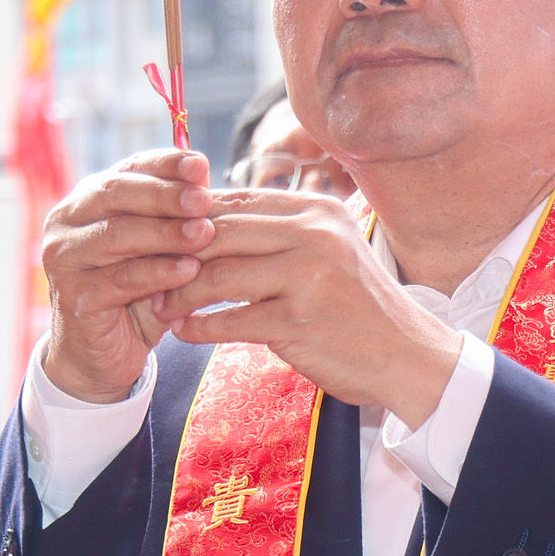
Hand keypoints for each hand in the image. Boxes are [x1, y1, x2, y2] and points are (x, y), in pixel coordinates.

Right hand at [35, 156, 216, 403]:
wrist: (101, 355)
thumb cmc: (136, 293)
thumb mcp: (158, 248)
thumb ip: (174, 215)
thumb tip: (204, 173)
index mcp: (89, 199)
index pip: (128, 169)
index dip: (164, 164)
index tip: (200, 164)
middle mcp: (67, 222)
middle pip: (117, 194)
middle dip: (164, 194)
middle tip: (202, 199)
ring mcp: (64, 259)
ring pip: (117, 235)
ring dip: (164, 233)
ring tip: (204, 233)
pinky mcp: (73, 296)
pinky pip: (120, 280)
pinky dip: (157, 274)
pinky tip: (188, 271)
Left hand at [166, 188, 462, 424]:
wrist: (409, 356)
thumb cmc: (358, 306)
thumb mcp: (329, 251)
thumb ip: (281, 232)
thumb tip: (211, 217)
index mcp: (317, 209)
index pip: (236, 200)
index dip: (190, 216)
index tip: (160, 236)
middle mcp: (313, 234)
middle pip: (220, 232)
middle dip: (175, 252)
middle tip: (145, 270)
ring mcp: (307, 276)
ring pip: (218, 274)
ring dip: (180, 292)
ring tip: (160, 305)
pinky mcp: (299, 320)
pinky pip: (230, 320)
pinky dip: (199, 327)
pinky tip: (183, 332)